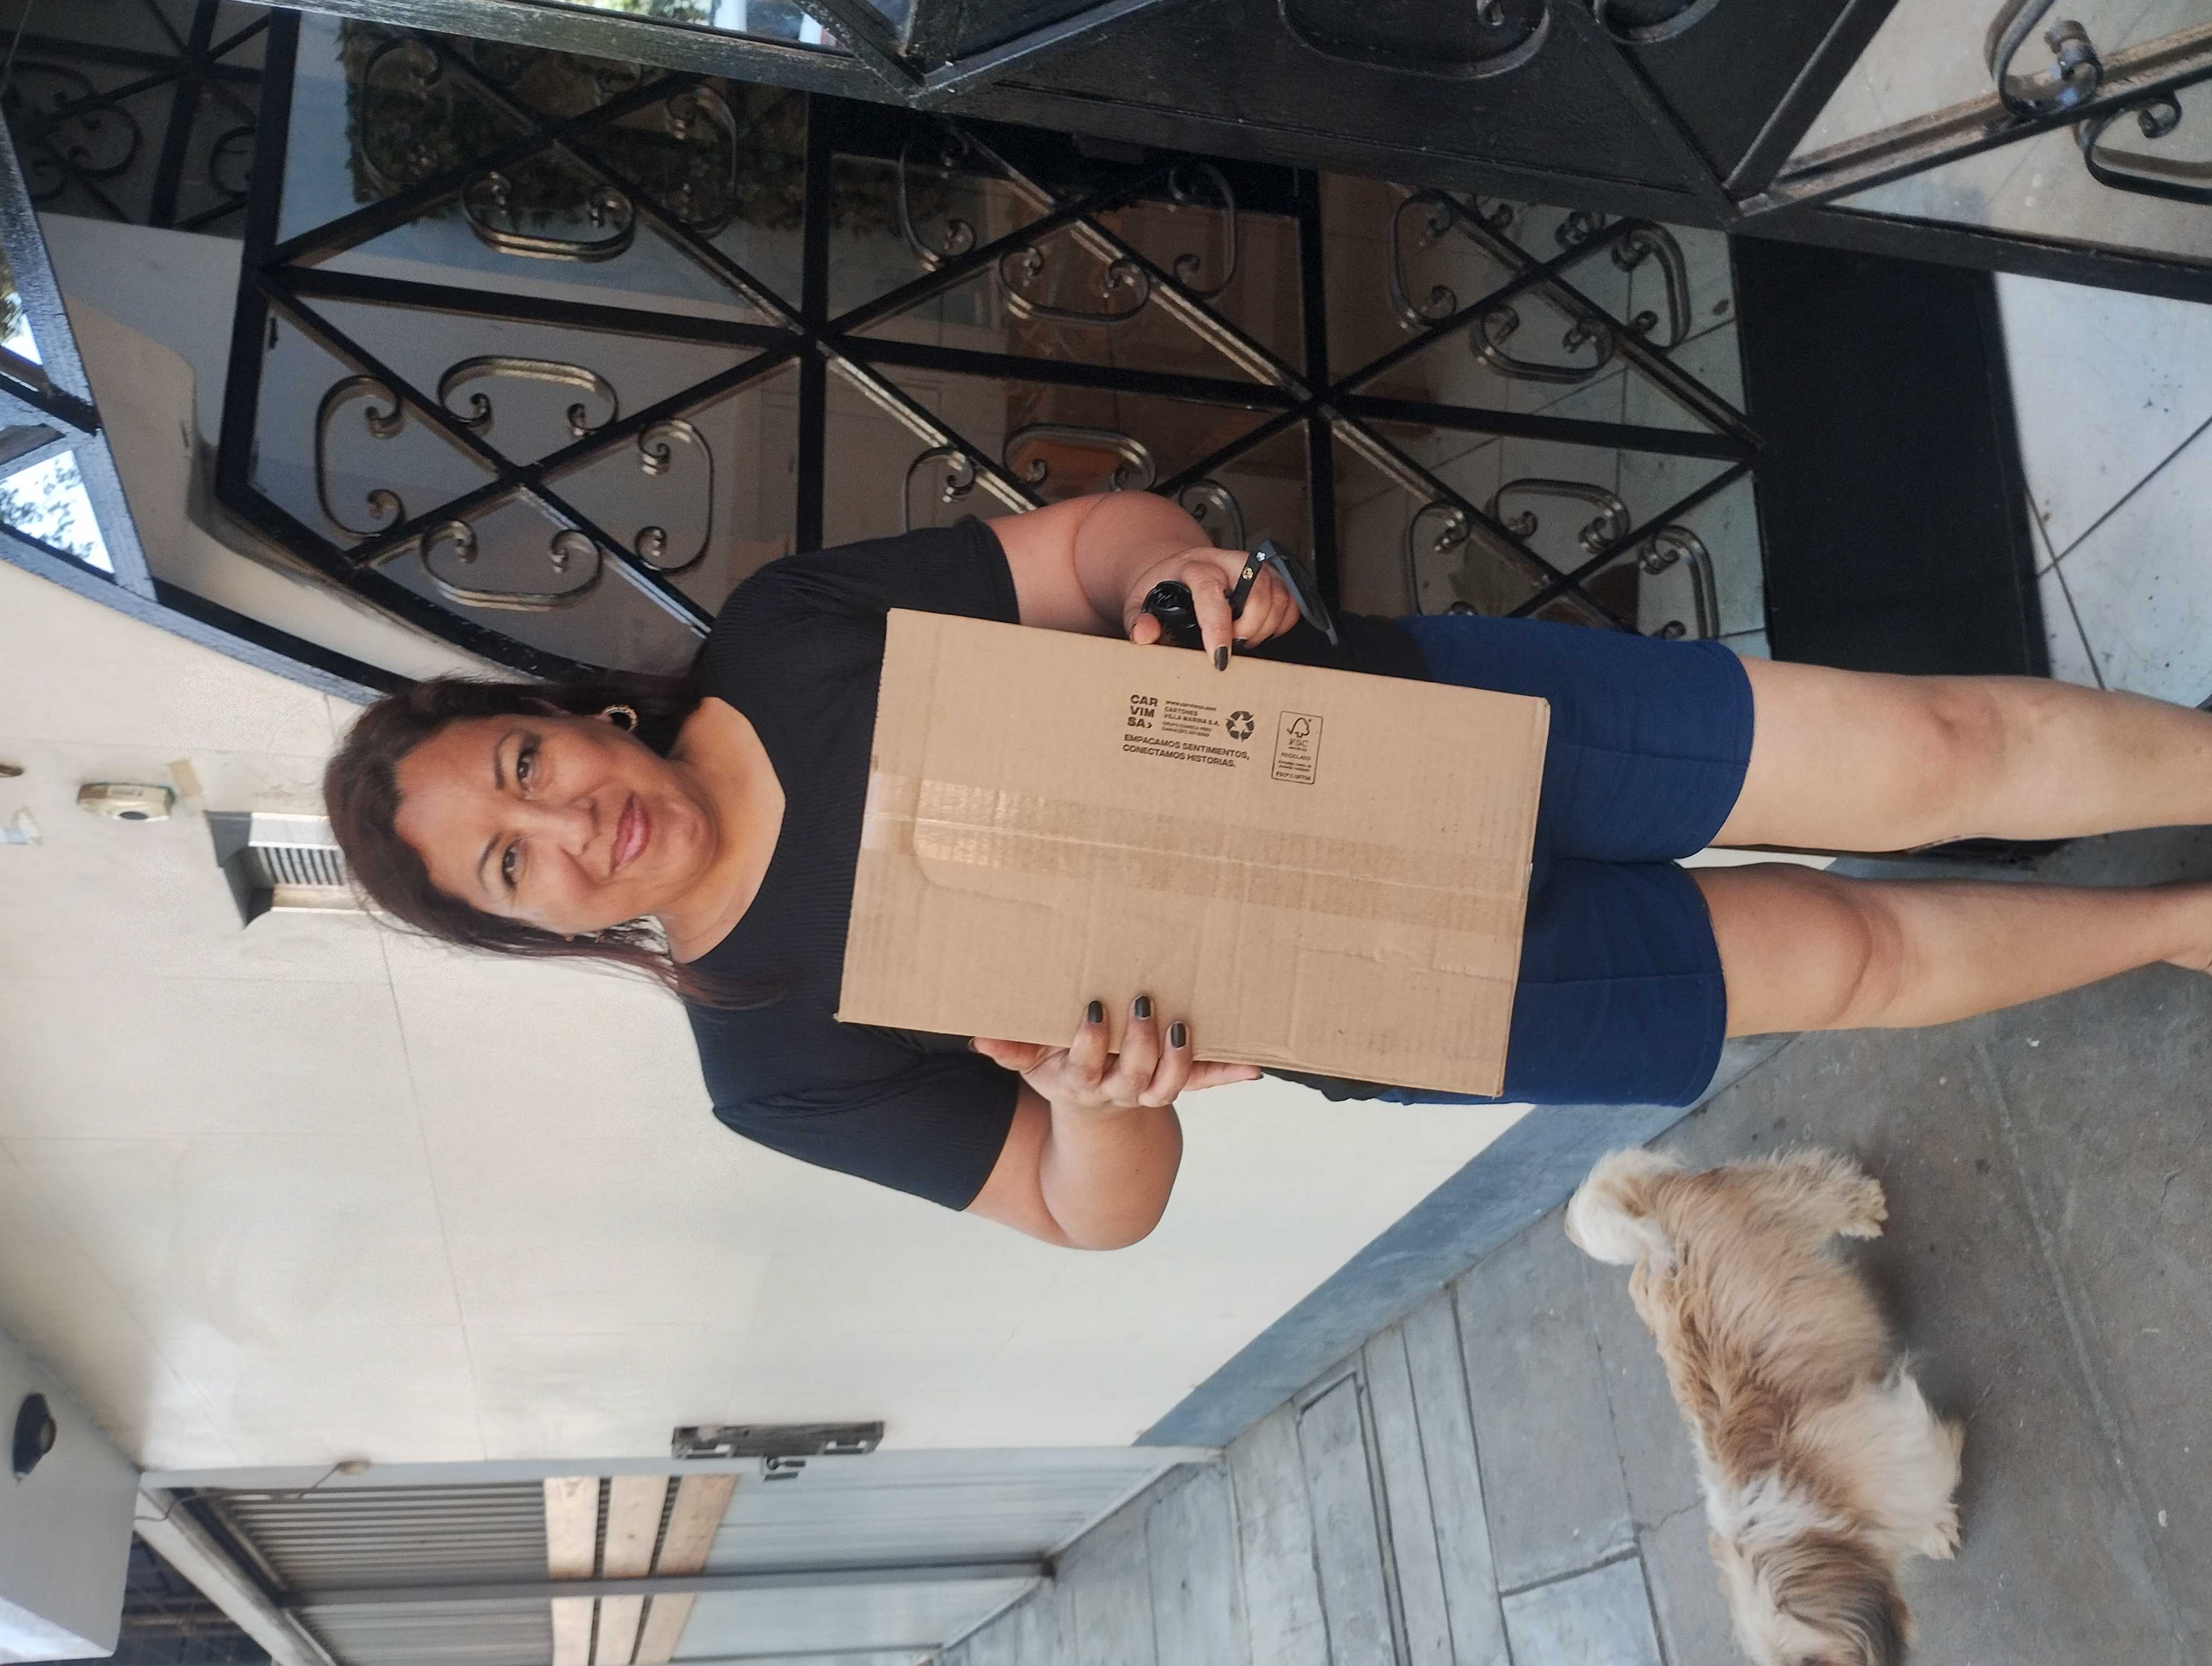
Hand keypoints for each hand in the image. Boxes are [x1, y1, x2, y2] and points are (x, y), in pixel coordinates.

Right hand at [973, 997, 1260, 1111]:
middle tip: (1143, 1002)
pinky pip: (1205, 1082)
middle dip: (1139, 1042)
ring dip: (1179, 1057)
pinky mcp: (1178, 1083)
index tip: (1093, 1010)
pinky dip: (1228, 1074)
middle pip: (1132, 1074)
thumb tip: (980, 1039)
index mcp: (1080, 1081)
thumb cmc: (1062, 1069)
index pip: (1084, 1065)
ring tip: (1183, 1025)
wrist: (1097, 1111)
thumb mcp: (1033, 1062)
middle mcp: (1119, 1090)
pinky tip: (1253, 1066)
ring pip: (1169, 1084)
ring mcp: (1150, 1090)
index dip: (1090, 1043)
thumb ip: (1011, 1049)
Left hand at [1122, 544, 1299, 662]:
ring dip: (1265, 627)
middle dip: (1248, 628)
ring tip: (1242, 640)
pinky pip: (1290, 600)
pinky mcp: (1270, 576)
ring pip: (1279, 596)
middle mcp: (1227, 561)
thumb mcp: (1139, 604)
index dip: (1218, 627)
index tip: (1219, 657)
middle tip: (1231, 646)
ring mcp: (1253, 567)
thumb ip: (1138, 621)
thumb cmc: (1160, 588)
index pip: (1211, 592)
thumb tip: (1144, 635)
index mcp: (1193, 566)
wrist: (1175, 569)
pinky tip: (1259, 631)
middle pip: (1257, 591)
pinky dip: (1282, 622)